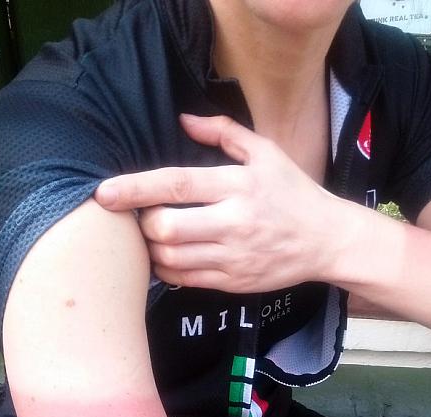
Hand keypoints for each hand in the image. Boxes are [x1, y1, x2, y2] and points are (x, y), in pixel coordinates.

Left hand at [95, 114, 337, 291]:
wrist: (326, 241)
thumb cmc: (293, 193)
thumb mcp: (266, 153)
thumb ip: (224, 134)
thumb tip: (183, 120)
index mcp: (237, 186)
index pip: (175, 185)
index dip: (134, 189)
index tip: (104, 193)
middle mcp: (234, 223)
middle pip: (165, 228)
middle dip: (143, 223)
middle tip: (145, 215)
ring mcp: (233, 257)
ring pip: (171, 258)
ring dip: (151, 248)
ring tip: (155, 235)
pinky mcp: (234, 283)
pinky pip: (185, 279)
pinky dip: (167, 269)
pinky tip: (170, 256)